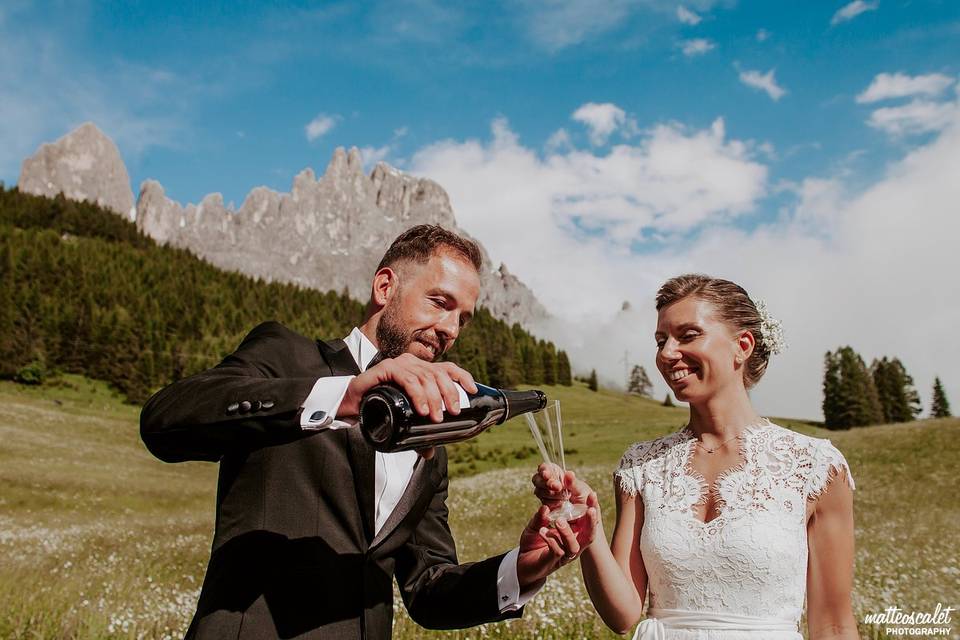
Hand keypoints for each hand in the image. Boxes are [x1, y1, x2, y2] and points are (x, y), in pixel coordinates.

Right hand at [339, 353, 477, 421]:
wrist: (352, 404)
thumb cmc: (379, 407)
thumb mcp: (402, 420)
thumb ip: (416, 434)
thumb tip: (430, 453)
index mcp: (420, 369)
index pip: (447, 368)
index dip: (462, 376)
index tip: (473, 391)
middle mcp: (412, 363)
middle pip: (438, 373)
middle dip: (449, 393)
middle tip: (452, 413)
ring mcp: (399, 363)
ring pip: (424, 376)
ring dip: (433, 397)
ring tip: (435, 417)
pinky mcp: (386, 368)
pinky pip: (406, 378)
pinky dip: (417, 394)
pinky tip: (421, 409)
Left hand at [516, 503, 598, 589]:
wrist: (522, 562)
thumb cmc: (534, 541)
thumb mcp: (536, 525)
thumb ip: (541, 517)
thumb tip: (545, 507)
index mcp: (573, 534)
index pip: (586, 521)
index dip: (592, 508)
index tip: (593, 494)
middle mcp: (573, 545)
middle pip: (589, 536)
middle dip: (591, 523)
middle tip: (590, 509)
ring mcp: (564, 556)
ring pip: (574, 546)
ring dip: (567, 532)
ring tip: (558, 521)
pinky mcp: (553, 562)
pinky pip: (557, 552)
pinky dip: (551, 540)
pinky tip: (542, 531)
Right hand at [532, 464, 594, 510]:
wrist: (586, 513)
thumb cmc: (584, 497)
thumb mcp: (581, 489)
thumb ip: (573, 483)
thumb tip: (569, 473)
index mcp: (555, 474)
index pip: (544, 468)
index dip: (544, 469)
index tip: (547, 474)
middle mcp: (548, 483)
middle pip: (537, 479)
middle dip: (547, 483)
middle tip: (558, 487)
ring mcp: (545, 495)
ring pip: (539, 491)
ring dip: (550, 494)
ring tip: (565, 498)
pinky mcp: (546, 507)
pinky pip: (543, 504)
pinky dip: (551, 504)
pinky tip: (560, 505)